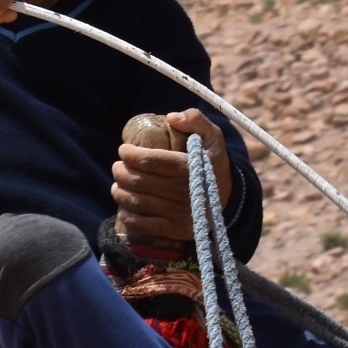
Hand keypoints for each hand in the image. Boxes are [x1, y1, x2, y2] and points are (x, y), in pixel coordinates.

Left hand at [114, 108, 229, 255]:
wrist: (230, 199)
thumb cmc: (213, 164)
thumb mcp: (212, 137)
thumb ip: (196, 120)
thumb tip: (171, 117)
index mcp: (190, 168)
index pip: (151, 161)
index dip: (131, 155)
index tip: (124, 150)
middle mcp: (184, 192)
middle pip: (140, 182)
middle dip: (121, 172)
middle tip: (117, 167)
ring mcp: (179, 213)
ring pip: (138, 202)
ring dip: (120, 193)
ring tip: (117, 185)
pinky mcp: (176, 230)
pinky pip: (146, 226)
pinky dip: (130, 217)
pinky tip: (124, 208)